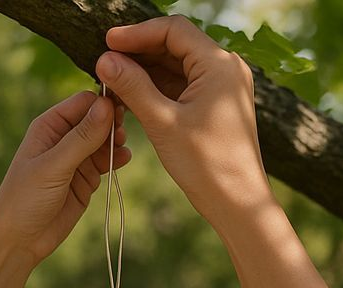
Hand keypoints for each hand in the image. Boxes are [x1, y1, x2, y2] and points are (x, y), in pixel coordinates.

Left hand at [0, 90, 131, 265]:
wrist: (19, 240)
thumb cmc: (25, 199)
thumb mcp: (53, 166)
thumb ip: (81, 138)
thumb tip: (106, 106)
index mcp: (50, 126)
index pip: (84, 102)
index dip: (103, 103)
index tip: (122, 111)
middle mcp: (64, 138)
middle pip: (98, 119)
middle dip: (113, 123)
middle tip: (122, 134)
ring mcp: (76, 159)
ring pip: (104, 141)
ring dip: (115, 142)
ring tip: (121, 149)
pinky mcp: (85, 180)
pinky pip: (106, 163)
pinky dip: (116, 160)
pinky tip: (123, 159)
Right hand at [96, 14, 272, 228]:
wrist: (237, 202)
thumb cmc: (206, 165)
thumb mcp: (163, 123)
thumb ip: (134, 87)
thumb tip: (105, 60)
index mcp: (219, 64)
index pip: (173, 31)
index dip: (137, 34)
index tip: (107, 42)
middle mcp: (225, 68)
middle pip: (175, 46)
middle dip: (139, 53)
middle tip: (106, 63)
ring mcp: (222, 87)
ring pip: (177, 67)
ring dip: (146, 72)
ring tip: (114, 82)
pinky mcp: (217, 106)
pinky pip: (184, 87)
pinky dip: (159, 89)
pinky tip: (133, 97)